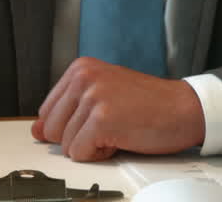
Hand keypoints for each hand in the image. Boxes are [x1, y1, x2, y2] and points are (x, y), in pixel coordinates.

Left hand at [32, 57, 204, 161]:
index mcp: (81, 68)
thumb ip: (69, 109)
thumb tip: (37, 131)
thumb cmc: (150, 104)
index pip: (46, 112)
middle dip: (78, 137)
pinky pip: (81, 153)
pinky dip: (101, 154)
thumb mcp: (105, 94)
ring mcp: (93, 97)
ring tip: (118, 129)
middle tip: (110, 124)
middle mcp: (84, 77)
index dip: (69, 127)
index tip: (93, 122)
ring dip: (92, 146)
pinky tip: (121, 137)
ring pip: (66, 145)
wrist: (184, 108)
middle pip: (52, 130)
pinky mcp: (102, 119)